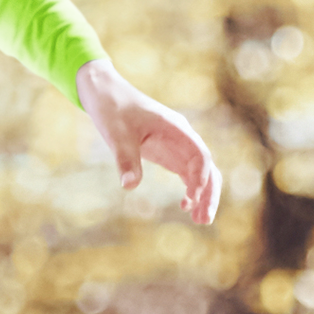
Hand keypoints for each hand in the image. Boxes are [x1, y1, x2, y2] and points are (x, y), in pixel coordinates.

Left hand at [76, 60, 220, 226]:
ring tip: (201, 221)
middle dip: (209, 193)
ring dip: (203, 195)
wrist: (105, 93)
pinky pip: (186, 173)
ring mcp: (177, 145)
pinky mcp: (167, 153)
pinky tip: (185, 206)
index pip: (199, 155)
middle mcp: (182, 137)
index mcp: (176, 128)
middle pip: (207, 167)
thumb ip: (125, 159)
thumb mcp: (116, 134)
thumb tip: (129, 186)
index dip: (199, 178)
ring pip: (200, 173)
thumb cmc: (112, 109)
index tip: (190, 199)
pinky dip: (190, 190)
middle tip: (203, 220)